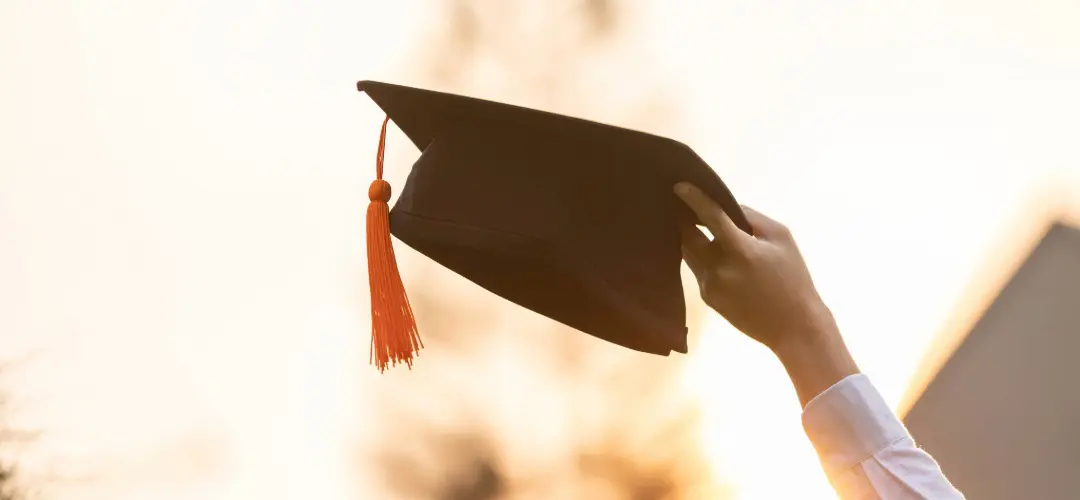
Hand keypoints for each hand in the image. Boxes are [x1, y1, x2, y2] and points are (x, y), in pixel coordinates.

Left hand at [675, 182, 858, 405]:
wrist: (794, 326)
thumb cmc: (793, 277)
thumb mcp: (782, 238)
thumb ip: (752, 218)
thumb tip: (726, 206)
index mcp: (741, 250)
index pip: (710, 218)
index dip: (694, 199)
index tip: (678, 186)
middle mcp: (719, 268)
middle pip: (688, 236)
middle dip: (685, 220)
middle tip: (685, 206)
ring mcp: (709, 285)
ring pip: (689, 253)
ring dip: (691, 239)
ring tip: (696, 225)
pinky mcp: (707, 297)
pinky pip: (698, 269)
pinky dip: (701, 257)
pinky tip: (712, 253)